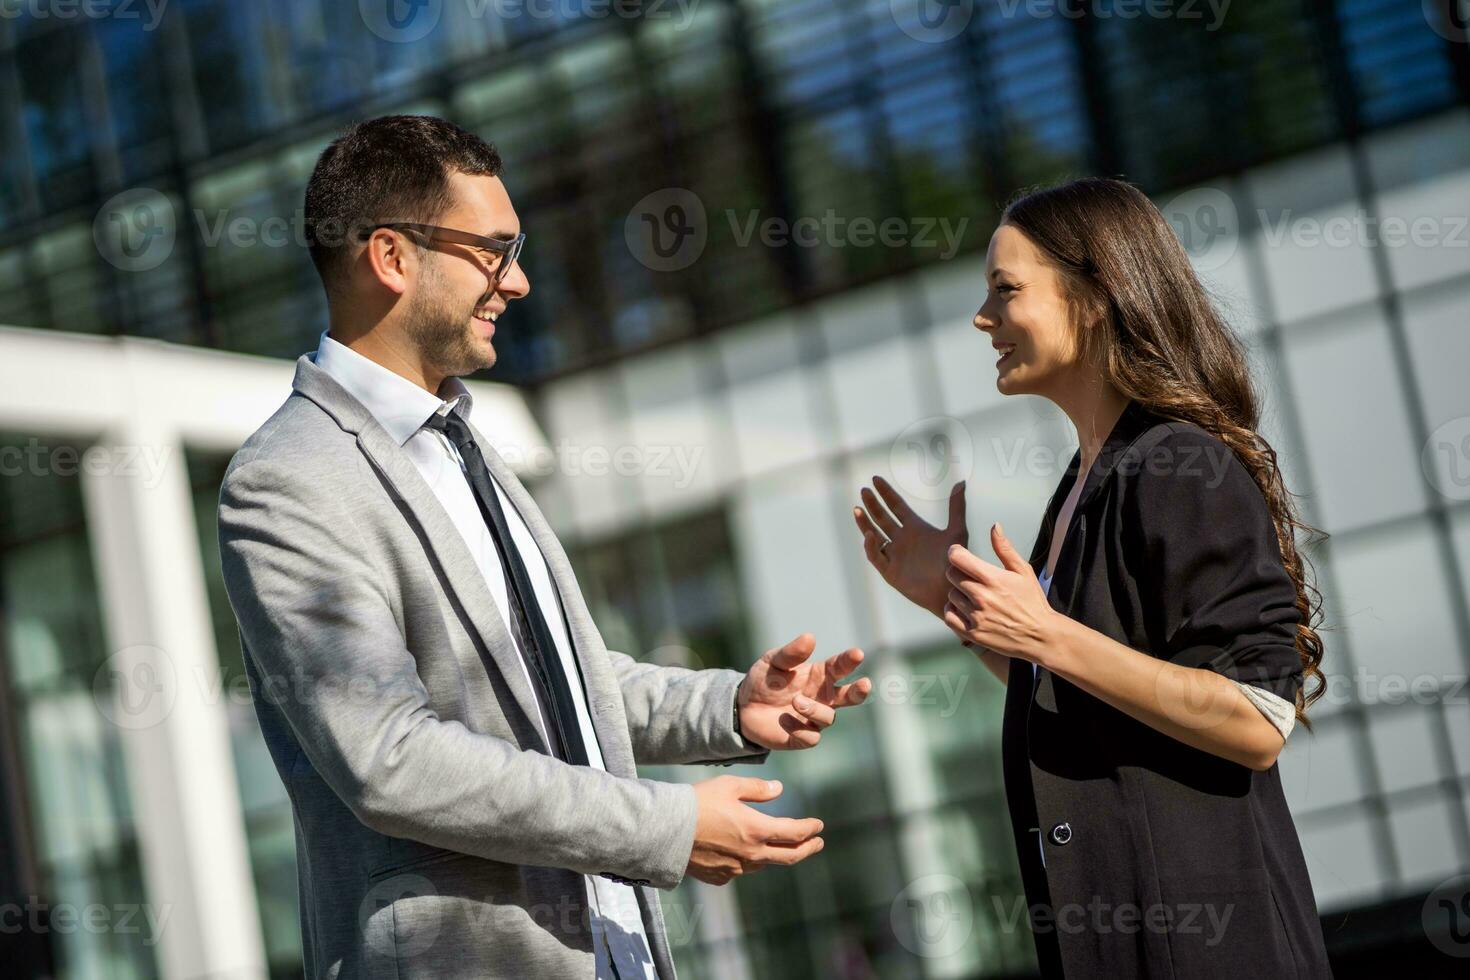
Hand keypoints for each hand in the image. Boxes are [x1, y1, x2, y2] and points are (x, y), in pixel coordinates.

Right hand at [686, 776, 824, 884]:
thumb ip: (757, 789)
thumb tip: (779, 790)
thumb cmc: (698, 803)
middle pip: (788, 856)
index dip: (810, 829)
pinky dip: (747, 861)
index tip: (819, 826)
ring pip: (763, 863)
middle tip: (818, 843)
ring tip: (779, 845)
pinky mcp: (720, 877)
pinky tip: (742, 852)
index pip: (794, 833)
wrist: (666, 830)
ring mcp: (736, 868)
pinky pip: (740, 870)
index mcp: (757, 830)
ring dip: (775, 854)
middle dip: (807, 849)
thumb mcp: (729, 786)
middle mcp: (751, 854)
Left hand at [736, 634, 869, 750]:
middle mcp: (822, 697)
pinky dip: (799, 729)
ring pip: (829, 718)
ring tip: (796, 702)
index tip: (857, 654)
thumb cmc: (764, 680)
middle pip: (850, 697)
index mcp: (819, 675)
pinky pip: (812, 737)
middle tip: (864, 684)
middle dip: (859, 691)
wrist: (743, 707)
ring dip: (814, 709)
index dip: (849, 661)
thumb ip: (791, 653)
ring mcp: (814, 718)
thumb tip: (810, 637)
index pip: (840, 667)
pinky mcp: (803, 737)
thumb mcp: (773, 661)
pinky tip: (784, 720)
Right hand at [853, 477, 967, 617]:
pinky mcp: (890, 571)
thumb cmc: (956, 562)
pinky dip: (871, 545)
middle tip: (864, 491)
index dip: (886, 493)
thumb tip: (961, 482)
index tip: (876, 479)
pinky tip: (871, 534)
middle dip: (872, 504)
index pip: (896, 505)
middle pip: (882, 517)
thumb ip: (956, 507)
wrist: (952, 591)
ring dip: (865, 522)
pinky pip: (876, 556)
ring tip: (857, 509)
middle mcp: (902, 539)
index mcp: (915, 527)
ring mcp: (894, 555)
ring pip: (874, 535)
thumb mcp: (957, 531)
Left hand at [942, 523, 1060, 663]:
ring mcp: (976, 617)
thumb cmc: (1032, 601)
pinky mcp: (972, 633)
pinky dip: (954, 611)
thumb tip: (994, 526)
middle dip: (958, 572)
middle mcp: (982, 597)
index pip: (957, 558)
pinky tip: (966, 609)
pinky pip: (949, 616)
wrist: (1040, 635)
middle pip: (951, 575)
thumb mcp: (1023, 571)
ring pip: (951, 595)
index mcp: (993, 579)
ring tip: (974, 596)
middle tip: (971, 577)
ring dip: (958, 593)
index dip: (955, 553)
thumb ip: (1005, 548)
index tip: (959, 554)